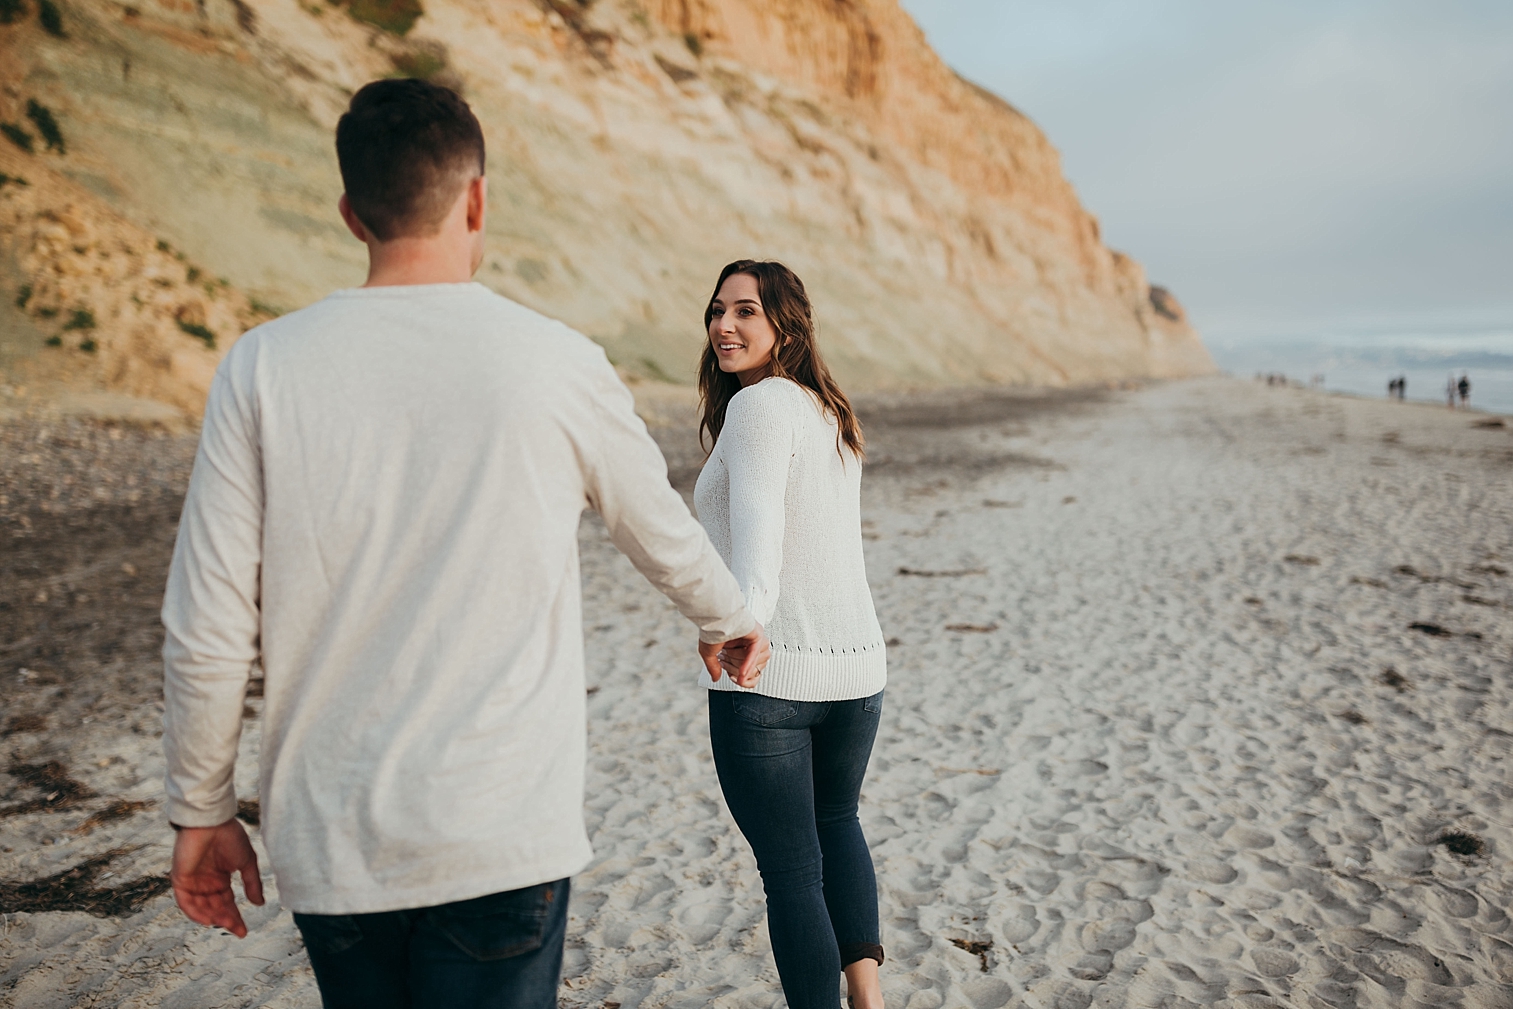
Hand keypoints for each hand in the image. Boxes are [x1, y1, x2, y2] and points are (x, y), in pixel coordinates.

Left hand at [170, 817, 264, 937]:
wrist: (212, 821)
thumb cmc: (230, 836)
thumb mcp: (247, 861)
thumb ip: (252, 883)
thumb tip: (259, 903)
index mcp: (219, 877)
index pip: (226, 902)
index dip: (235, 916)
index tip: (244, 930)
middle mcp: (205, 882)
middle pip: (215, 907)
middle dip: (226, 919)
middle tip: (239, 930)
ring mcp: (192, 881)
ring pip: (201, 907)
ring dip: (213, 917)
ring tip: (226, 925)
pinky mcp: (180, 878)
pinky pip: (185, 901)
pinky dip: (195, 912)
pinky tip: (208, 920)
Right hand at [699, 623, 769, 688]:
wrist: (713, 618)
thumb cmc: (711, 629)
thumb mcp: (709, 653)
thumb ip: (714, 667)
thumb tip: (715, 678)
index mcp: (743, 648)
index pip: (753, 671)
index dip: (744, 679)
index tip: (733, 678)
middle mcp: (752, 644)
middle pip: (755, 669)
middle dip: (736, 667)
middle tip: (723, 660)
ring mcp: (756, 639)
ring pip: (756, 662)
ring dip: (738, 661)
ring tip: (726, 652)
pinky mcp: (758, 635)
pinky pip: (755, 654)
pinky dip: (747, 664)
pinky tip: (742, 673)